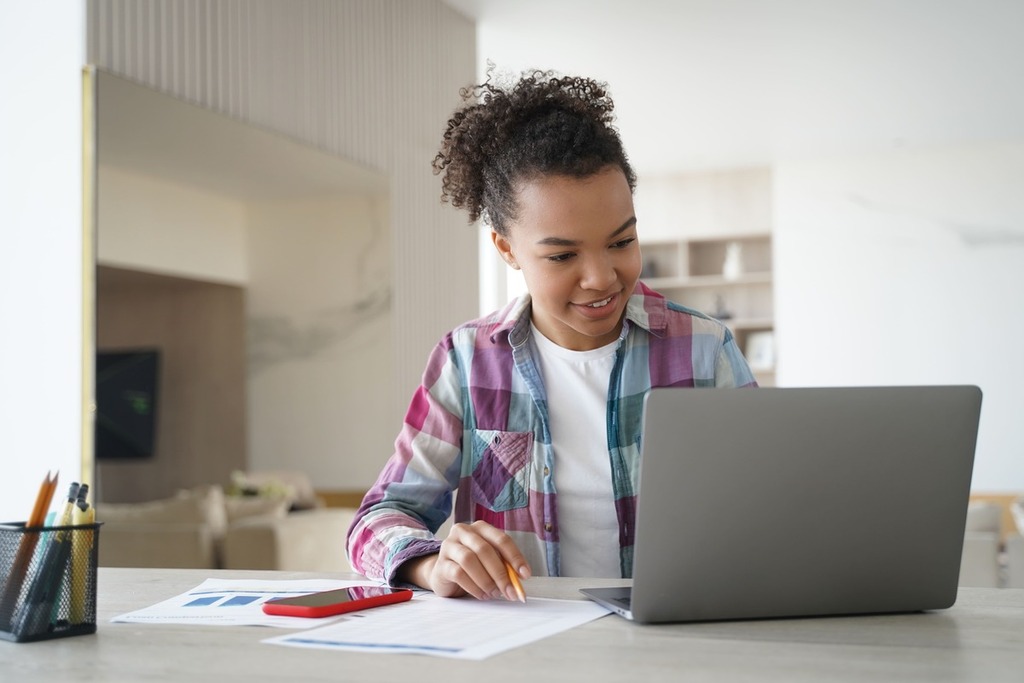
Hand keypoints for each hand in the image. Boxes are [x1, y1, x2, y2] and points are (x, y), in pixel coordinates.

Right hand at [401, 521, 530, 600]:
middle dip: (501, 573)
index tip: (525, 575)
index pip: (501, 539)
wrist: (445, 574)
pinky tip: (482, 595)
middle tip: (510, 591)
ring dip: (486, 580)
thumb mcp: (490, 562)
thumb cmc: (472, 566)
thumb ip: (504, 566)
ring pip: (469, 560)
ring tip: (494, 593)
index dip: (515, 557)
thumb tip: (520, 579)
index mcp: (480, 528)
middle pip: (485, 549)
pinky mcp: (441, 564)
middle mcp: (463, 532)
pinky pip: (458, 573)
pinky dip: (473, 587)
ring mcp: (449, 546)